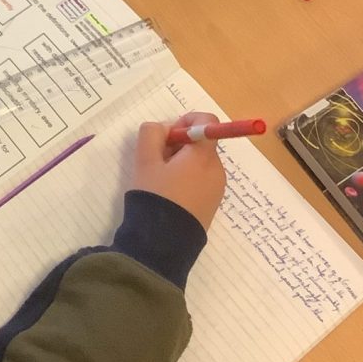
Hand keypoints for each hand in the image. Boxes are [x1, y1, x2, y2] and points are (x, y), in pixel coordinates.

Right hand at [131, 111, 226, 230]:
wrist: (164, 241)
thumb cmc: (156, 195)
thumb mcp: (145, 160)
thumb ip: (151, 133)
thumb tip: (163, 129)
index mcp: (203, 155)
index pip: (207, 121)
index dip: (186, 120)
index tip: (167, 135)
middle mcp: (217, 169)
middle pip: (200, 143)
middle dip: (177, 144)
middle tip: (155, 159)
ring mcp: (217, 188)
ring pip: (199, 161)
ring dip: (180, 162)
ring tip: (159, 180)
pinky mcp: (212, 202)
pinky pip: (201, 179)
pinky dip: (186, 177)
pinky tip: (169, 193)